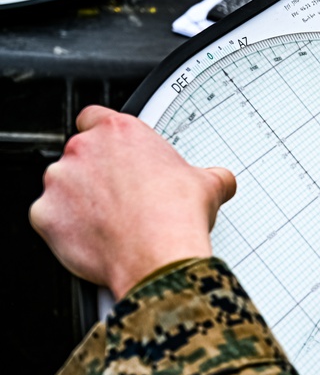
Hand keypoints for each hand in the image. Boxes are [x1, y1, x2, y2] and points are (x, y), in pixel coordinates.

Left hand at [30, 106, 236, 299]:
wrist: (159, 256)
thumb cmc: (176, 217)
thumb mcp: (209, 185)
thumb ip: (208, 175)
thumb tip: (220, 180)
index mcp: (119, 132)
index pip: (94, 118)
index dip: (103, 137)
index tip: (113, 154)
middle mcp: (83, 150)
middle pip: (79, 156)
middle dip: (96, 177)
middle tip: (122, 199)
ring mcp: (59, 181)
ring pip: (63, 188)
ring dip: (79, 202)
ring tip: (110, 223)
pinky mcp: (45, 214)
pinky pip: (50, 219)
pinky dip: (66, 229)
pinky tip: (93, 239)